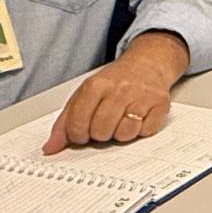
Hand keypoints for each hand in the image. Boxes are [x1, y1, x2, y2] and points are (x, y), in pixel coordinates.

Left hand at [44, 32, 186, 153]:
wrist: (147, 64)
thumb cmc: (114, 83)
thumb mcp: (85, 95)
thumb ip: (65, 122)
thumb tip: (50, 148)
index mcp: (95, 85)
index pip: (77, 124)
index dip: (77, 135)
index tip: (82, 132)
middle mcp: (119, 88)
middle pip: (101, 132)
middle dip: (100, 134)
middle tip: (104, 123)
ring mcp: (142, 95)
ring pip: (124, 134)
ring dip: (121, 133)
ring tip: (121, 120)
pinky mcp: (160, 103)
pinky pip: (146, 132)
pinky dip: (141, 130)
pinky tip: (138, 117)